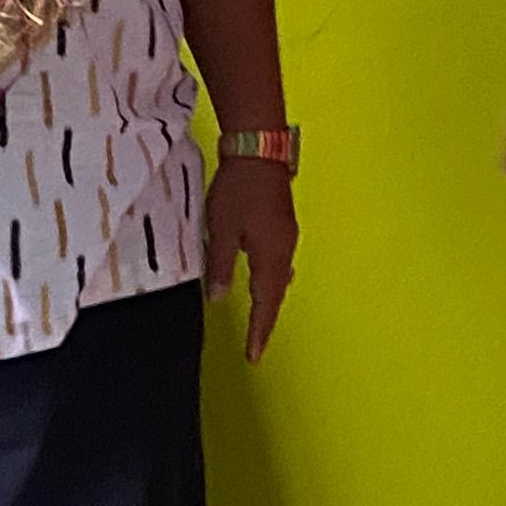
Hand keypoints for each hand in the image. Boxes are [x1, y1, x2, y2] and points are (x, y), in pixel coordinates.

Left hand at [200, 158, 297, 362]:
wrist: (260, 149)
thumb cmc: (238, 189)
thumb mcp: (222, 229)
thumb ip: (221, 266)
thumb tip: (219, 298)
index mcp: (271, 255)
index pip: (266, 303)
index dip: (259, 331)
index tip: (254, 356)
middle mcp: (285, 249)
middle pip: (278, 292)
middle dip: (268, 319)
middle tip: (257, 343)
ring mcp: (287, 234)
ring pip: (280, 276)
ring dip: (271, 298)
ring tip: (262, 317)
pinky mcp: (283, 222)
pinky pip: (280, 260)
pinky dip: (272, 278)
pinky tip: (265, 276)